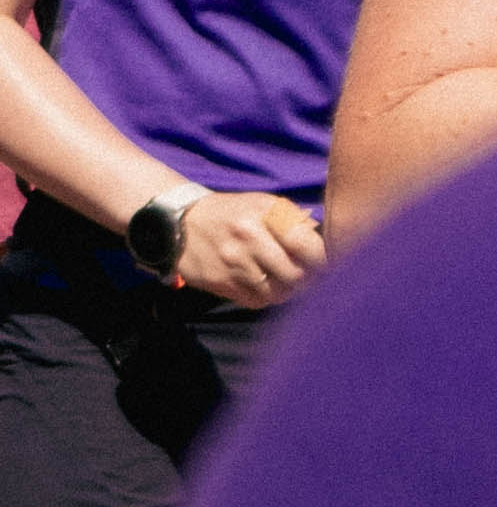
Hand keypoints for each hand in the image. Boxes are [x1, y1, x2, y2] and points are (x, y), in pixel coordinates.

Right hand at [167, 187, 323, 307]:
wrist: (179, 222)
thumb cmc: (231, 214)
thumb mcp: (262, 204)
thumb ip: (294, 220)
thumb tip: (327, 241)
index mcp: (264, 214)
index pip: (307, 245)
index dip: (323, 260)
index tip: (325, 265)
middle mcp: (248, 237)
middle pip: (295, 274)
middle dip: (306, 281)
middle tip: (308, 279)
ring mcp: (232, 261)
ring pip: (277, 292)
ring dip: (285, 292)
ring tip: (284, 283)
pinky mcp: (220, 281)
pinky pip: (256, 301)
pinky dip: (264, 297)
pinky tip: (262, 286)